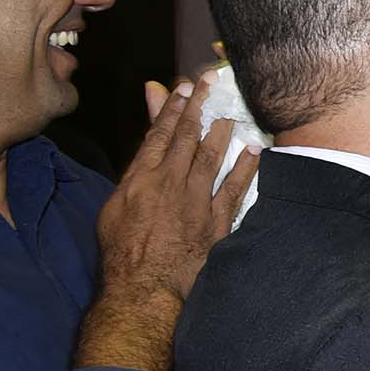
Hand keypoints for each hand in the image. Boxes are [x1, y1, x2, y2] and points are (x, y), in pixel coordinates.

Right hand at [74, 69, 260, 370]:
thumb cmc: (121, 253)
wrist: (143, 288)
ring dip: (222, 131)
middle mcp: (169, 183)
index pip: (158, 135)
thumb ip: (132, 175)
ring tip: (231, 111)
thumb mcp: (114, 208)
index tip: (182, 89)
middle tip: (211, 83)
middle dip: (199, 107)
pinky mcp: (215, 221)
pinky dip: (246, 168)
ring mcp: (195, 201)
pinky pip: (235, 189)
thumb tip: (145, 152)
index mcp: (139, 179)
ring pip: (211, 157)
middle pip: (186, 138)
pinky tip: (255, 150)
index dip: (172, 109)